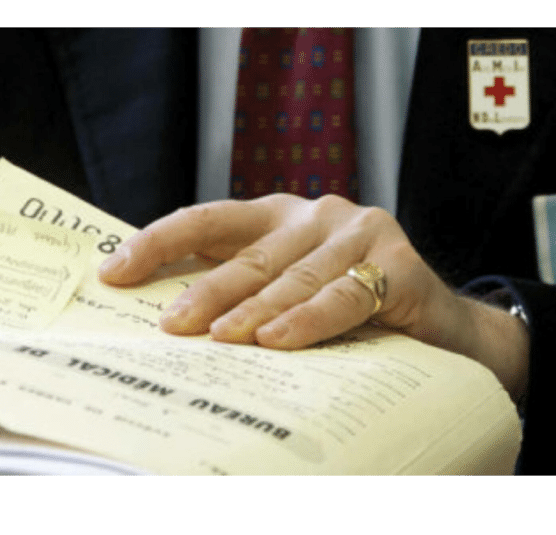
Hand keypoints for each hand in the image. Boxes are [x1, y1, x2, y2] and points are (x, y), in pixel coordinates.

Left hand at [99, 195, 527, 399]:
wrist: (443, 330)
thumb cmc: (352, 312)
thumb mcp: (289, 293)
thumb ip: (242, 292)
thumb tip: (163, 317)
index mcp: (277, 217)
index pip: (206, 221)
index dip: (157, 242)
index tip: (112, 271)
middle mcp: (315, 215)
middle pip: (247, 254)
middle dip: (203, 290)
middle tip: (169, 324)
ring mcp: (358, 233)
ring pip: (293, 276)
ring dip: (253, 309)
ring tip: (218, 338)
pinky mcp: (398, 263)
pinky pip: (345, 296)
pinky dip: (308, 320)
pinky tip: (278, 340)